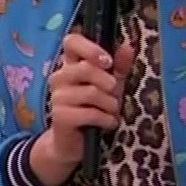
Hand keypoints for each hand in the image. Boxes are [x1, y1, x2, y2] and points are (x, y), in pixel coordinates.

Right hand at [33, 33, 134, 182]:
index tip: (107, 62)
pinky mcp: (60, 116)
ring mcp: (57, 97)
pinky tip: (109, 123)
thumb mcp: (110, 86)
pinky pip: (91, 113)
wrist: (74, 143)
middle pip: (86, 68)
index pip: (71, 41)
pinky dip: (106, 119)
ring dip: (111, 105)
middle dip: (109, 83)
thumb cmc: (94, 109)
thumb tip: (128, 46)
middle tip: (115, 94)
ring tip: (112, 112)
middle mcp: (60, 77)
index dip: (90, 48)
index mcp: (70, 65)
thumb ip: (118, 66)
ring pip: (92, 92)